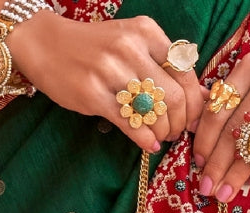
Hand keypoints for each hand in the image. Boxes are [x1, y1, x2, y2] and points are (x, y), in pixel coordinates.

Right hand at [8, 12, 205, 152]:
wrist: (46, 44)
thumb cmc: (95, 48)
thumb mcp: (132, 45)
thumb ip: (165, 66)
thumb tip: (204, 97)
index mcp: (145, 31)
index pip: (185, 71)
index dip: (195, 102)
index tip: (191, 118)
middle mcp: (130, 48)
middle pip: (175, 96)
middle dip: (180, 122)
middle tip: (175, 132)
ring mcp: (110, 71)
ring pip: (154, 112)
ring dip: (163, 132)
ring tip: (160, 136)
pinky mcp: (93, 94)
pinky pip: (130, 124)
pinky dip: (145, 140)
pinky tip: (148, 144)